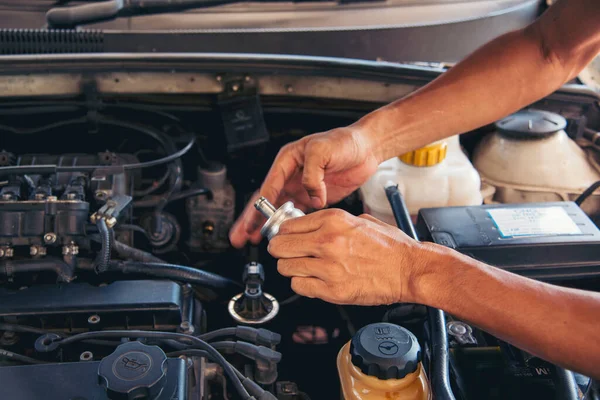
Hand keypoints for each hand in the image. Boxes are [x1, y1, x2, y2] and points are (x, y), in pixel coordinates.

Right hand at [229, 126, 380, 247]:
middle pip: (266, 201)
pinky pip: (298, 214)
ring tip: (252, 240)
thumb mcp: (323, 149)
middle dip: (251, 219)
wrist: (367, 148)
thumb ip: (312, 173)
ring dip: (267, 225)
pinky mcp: (315, 197)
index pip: (268, 187)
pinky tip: (283, 236)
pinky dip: (289, 226)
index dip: (259, 206)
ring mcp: (302, 187)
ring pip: (279, 209)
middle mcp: (292, 174)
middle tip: (240, 236)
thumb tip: (311, 196)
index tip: (252, 222)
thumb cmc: (345, 141)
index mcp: (288, 160)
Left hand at [267, 209, 439, 305]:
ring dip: (291, 269)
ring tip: (303, 269)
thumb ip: (332, 222)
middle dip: (280, 251)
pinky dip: (303, 285)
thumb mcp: (360, 220)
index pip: (288, 225)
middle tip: (287, 254)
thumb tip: (310, 226)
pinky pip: (300, 287)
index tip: (285, 238)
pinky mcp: (332, 290)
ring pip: (286, 268)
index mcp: (333, 220)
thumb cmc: (391, 247)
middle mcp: (328, 241)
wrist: (409, 270)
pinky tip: (313, 281)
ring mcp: (328, 266)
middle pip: (280, 247)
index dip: (283, 233)